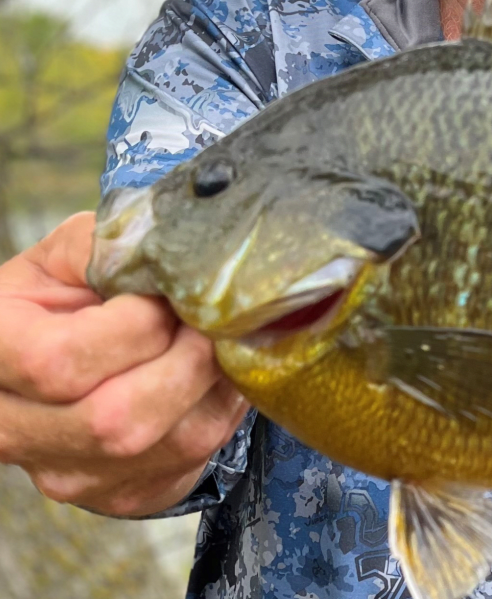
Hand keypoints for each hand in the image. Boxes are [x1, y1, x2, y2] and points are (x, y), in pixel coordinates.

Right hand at [0, 212, 249, 516]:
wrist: (69, 360)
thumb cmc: (65, 298)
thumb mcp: (68, 256)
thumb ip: (106, 245)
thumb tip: (164, 250)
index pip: (59, 362)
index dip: (132, 326)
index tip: (161, 297)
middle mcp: (15, 430)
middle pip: (116, 418)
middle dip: (185, 358)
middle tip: (205, 319)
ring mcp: (68, 474)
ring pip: (168, 442)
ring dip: (214, 383)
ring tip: (217, 341)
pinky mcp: (122, 494)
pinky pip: (195, 458)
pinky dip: (223, 408)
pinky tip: (218, 374)